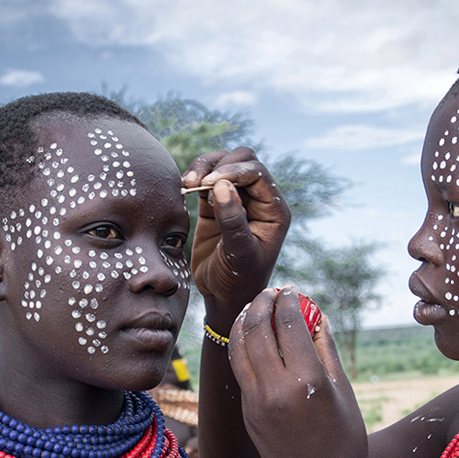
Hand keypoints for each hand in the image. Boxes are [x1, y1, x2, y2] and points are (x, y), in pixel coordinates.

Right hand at [184, 148, 290, 320]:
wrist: (222, 297)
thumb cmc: (238, 281)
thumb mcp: (239, 254)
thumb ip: (232, 221)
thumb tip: (222, 185)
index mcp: (273, 210)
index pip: (257, 174)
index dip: (234, 171)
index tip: (210, 183)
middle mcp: (258, 200)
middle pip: (243, 160)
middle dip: (220, 165)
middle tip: (199, 183)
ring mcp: (237, 199)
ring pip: (223, 164)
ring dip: (205, 167)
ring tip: (188, 184)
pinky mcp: (216, 204)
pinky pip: (207, 178)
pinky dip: (195, 177)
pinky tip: (184, 188)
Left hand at [229, 287, 372, 457]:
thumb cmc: (345, 439)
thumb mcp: (343, 390)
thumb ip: (325, 348)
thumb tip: (316, 314)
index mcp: (307, 381)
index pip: (288, 324)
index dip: (288, 301)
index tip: (291, 290)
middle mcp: (275, 389)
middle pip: (257, 330)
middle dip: (261, 304)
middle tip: (270, 293)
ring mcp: (256, 403)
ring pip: (239, 349)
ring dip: (245, 323)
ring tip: (254, 309)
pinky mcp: (247, 414)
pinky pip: (240, 372)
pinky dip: (243, 348)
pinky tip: (252, 338)